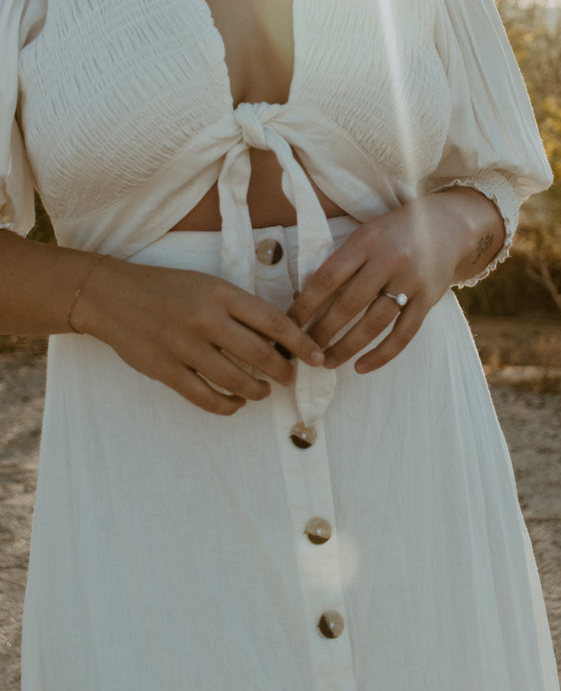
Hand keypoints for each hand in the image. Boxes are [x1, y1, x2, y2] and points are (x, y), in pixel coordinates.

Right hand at [73, 258, 325, 414]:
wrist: (113, 296)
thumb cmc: (167, 288)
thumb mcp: (208, 285)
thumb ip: (239, 308)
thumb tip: (279, 336)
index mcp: (221, 293)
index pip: (273, 321)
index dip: (300, 343)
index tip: (316, 356)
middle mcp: (205, 319)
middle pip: (261, 356)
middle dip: (284, 372)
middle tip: (289, 377)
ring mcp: (184, 347)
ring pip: (237, 382)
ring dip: (258, 392)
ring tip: (262, 391)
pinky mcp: (166, 371)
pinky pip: (206, 398)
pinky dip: (228, 405)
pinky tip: (235, 402)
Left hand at [287, 189, 502, 373]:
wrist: (447, 224)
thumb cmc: (394, 232)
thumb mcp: (367, 234)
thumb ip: (343, 261)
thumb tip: (303, 297)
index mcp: (367, 240)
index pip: (328, 277)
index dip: (306, 304)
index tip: (289, 324)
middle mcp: (389, 260)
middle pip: (349, 303)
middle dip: (322, 330)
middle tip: (304, 350)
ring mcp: (411, 281)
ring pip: (374, 323)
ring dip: (347, 347)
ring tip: (327, 361)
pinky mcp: (429, 299)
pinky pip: (403, 334)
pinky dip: (382, 354)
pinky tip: (362, 366)